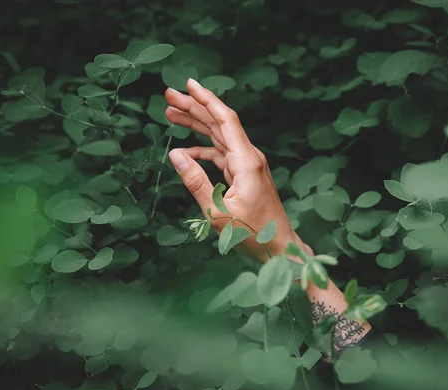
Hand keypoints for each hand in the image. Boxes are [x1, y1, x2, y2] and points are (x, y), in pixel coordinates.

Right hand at [164, 78, 310, 261]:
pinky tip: (186, 150)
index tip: (189, 84)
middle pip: (220, 123)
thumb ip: (195, 182)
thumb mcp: (217, 212)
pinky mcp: (245, 175)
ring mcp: (248, 165)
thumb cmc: (252, 233)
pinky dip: (203, 150)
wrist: (279, 246)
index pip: (225, 120)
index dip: (207, 99)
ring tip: (171, 114)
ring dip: (196, 125)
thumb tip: (176, 155)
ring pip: (219, 137)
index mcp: (246, 161)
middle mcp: (249, 157)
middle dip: (194, 107)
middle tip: (169, 95)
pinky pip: (221, 155)